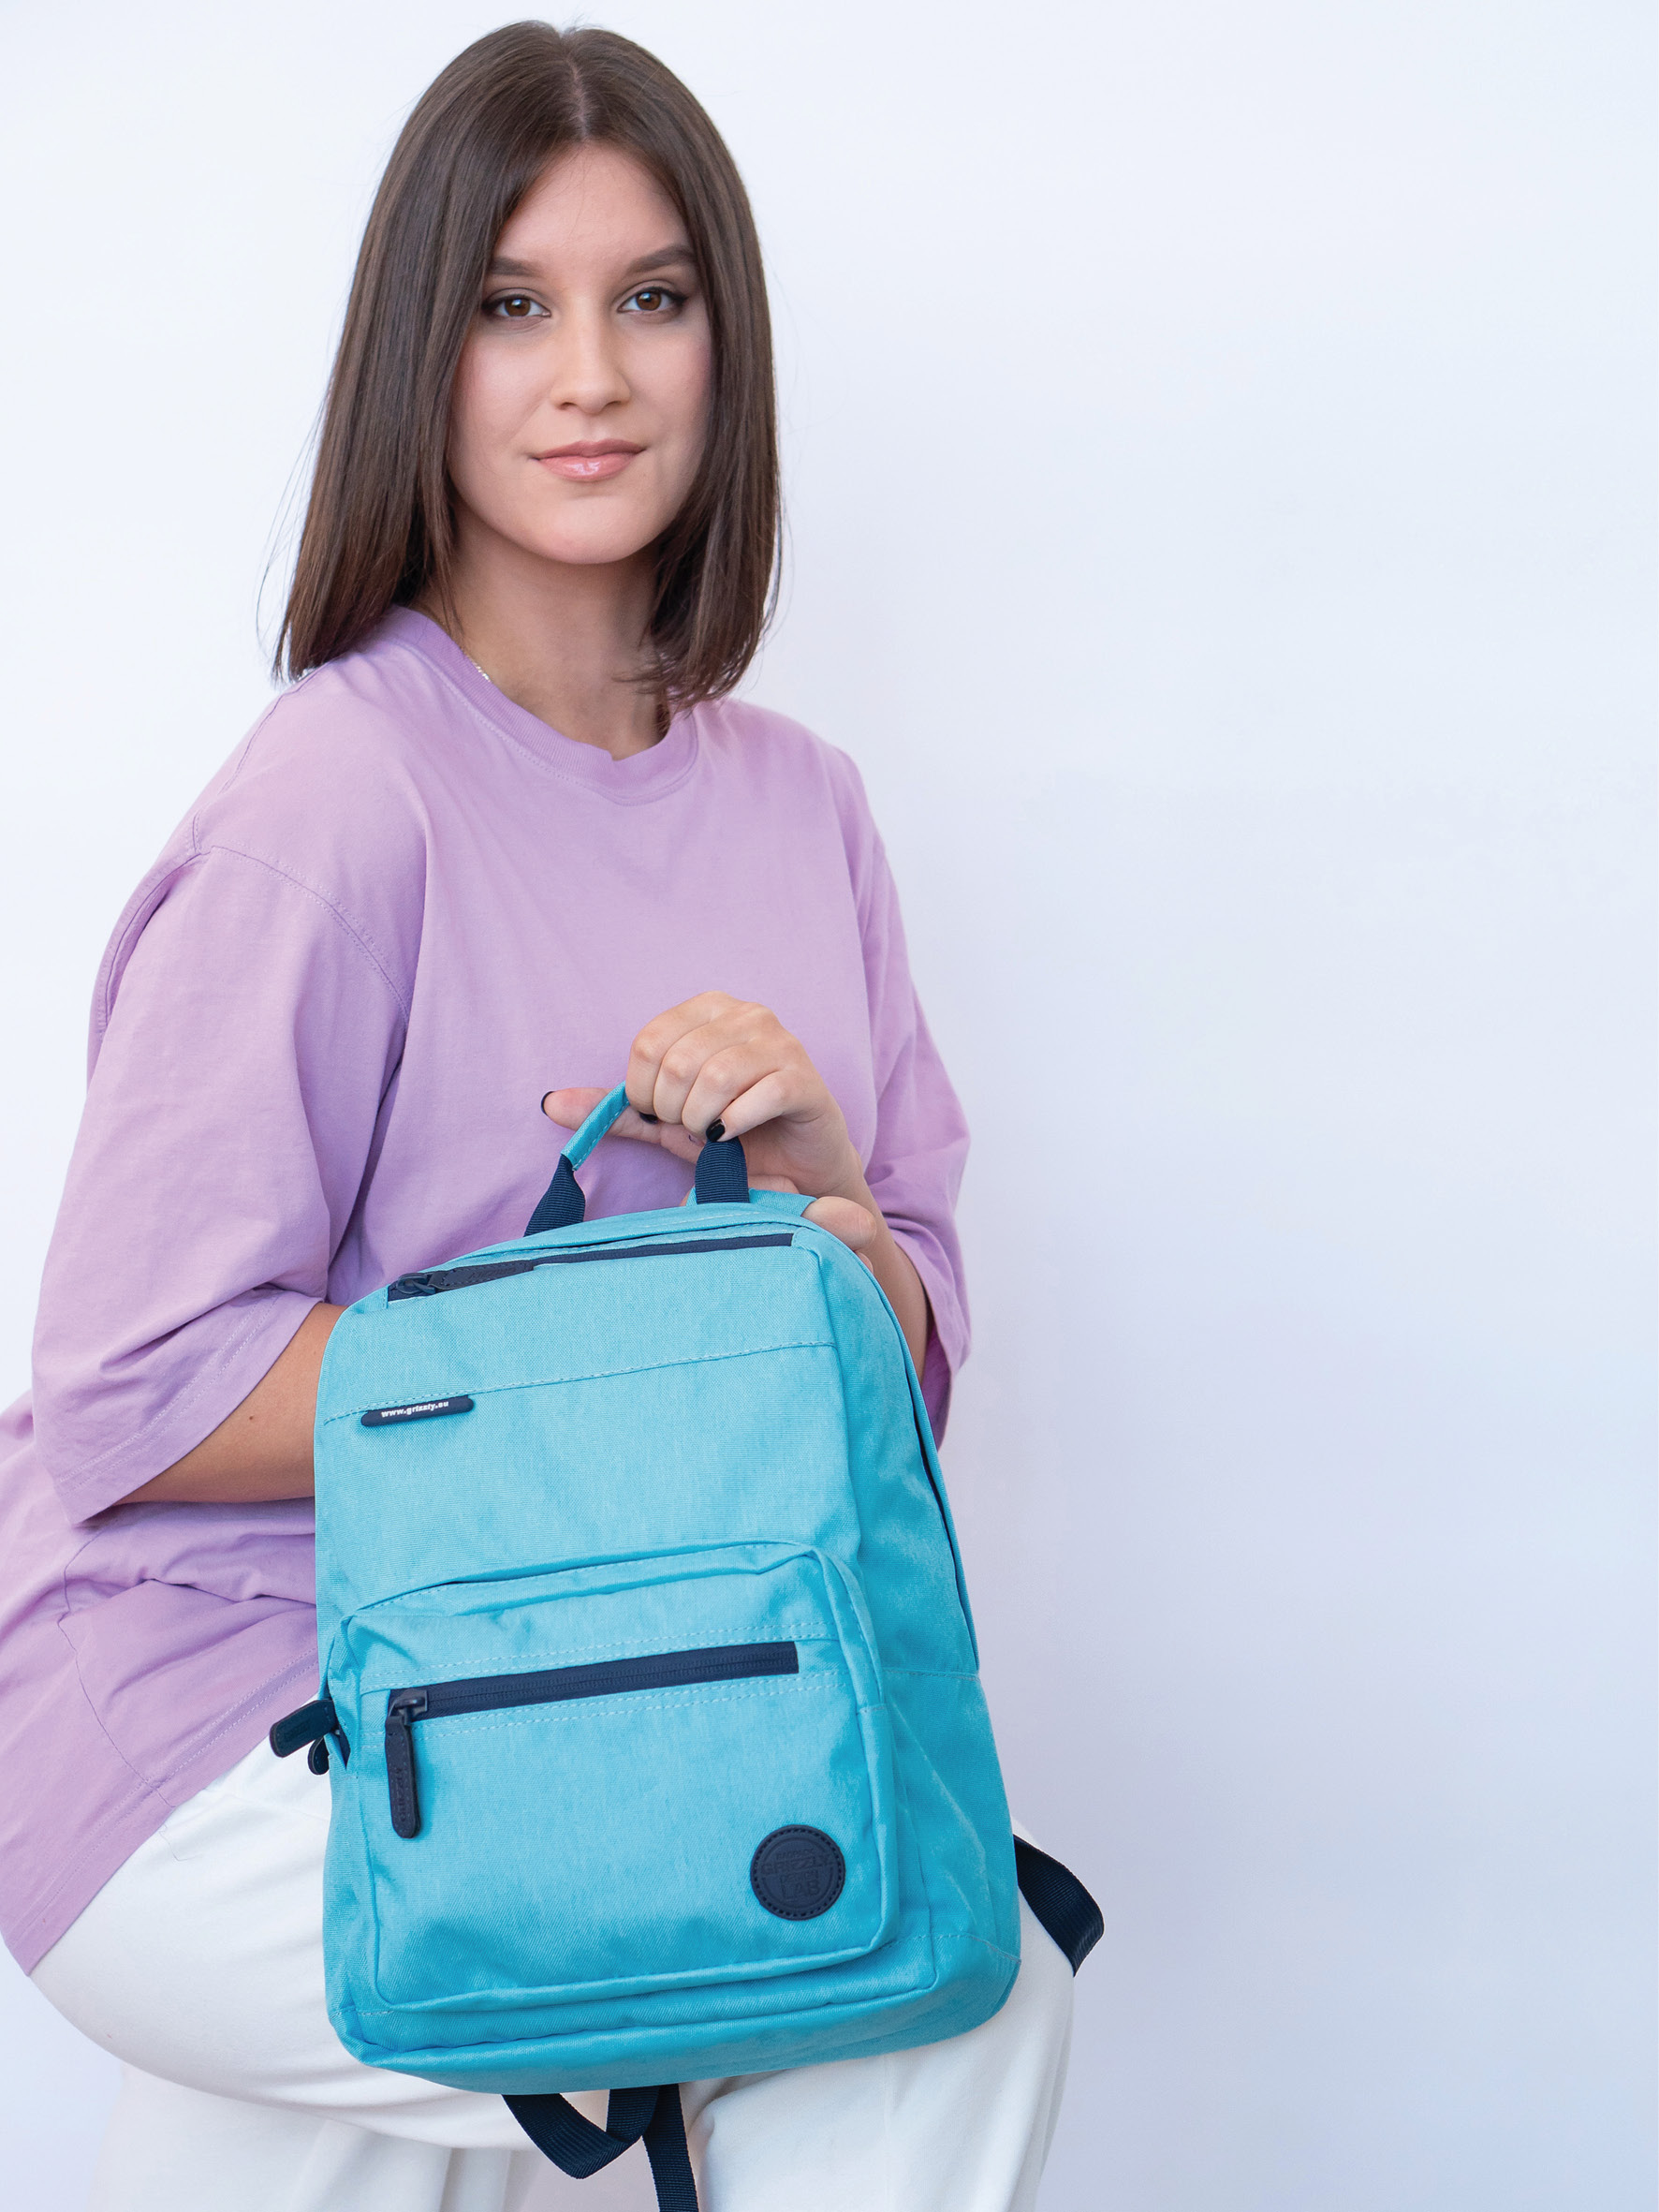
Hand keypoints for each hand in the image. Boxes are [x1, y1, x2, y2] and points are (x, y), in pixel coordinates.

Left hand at [543, 993, 930, 1366]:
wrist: (797, 1173)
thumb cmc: (731, 1136)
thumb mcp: (666, 1122)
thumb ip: (616, 1109)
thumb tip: (549, 1104)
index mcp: (709, 1009)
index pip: (648, 1042)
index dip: (642, 1091)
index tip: (661, 1115)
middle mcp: (748, 1014)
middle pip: (679, 1059)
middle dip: (673, 1110)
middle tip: (690, 1130)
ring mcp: (782, 1043)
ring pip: (717, 1075)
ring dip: (702, 1119)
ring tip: (711, 1134)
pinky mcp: (807, 1080)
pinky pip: (760, 1095)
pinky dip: (736, 1124)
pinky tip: (735, 1137)